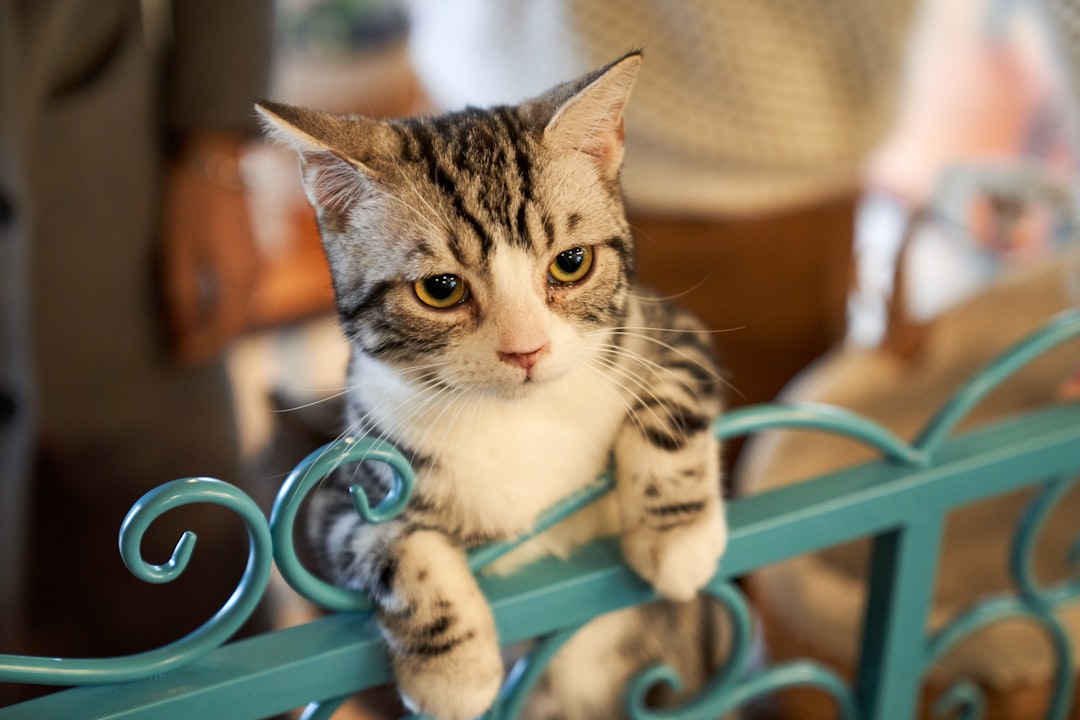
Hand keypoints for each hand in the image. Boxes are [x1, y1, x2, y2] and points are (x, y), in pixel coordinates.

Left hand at [160, 133, 262, 365]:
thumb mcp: (177, 248)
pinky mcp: (258, 248)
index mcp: (238, 278)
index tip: (175, 360)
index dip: (200, 348)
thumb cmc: (193, 198)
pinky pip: (242, 286)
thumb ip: (180, 295)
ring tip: (188, 328)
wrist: (221, 154)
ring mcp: (261, 260)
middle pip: (234, 320)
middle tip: (179, 349)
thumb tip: (179, 333)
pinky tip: (204, 297)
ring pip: (240, 303)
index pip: (223, 330)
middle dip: (208, 338)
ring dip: (216, 319)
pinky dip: (223, 299)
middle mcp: (257, 274)